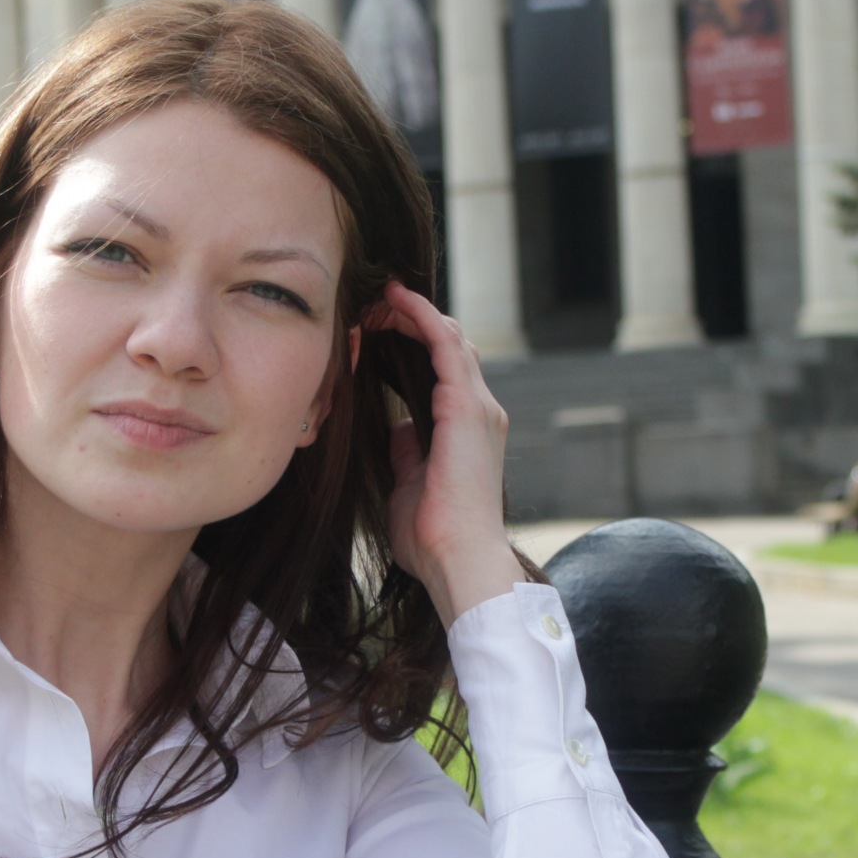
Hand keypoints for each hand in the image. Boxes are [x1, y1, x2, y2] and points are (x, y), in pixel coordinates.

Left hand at [364, 282, 523, 626]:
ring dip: (415, 313)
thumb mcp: (412, 483)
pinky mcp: (467, 407)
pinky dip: (422, 317)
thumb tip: (399, 430)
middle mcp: (482, 412)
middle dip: (414, 320)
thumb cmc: (434, 536)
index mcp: (469, 430)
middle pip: (452, 345)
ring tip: (382, 297)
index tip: (382, 325)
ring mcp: (479, 407)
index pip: (449, 369)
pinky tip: (398, 301)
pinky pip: (446, 345)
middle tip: (374, 306)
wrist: (459, 560)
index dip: (418, 341)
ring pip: (452, 338)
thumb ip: (410, 453)